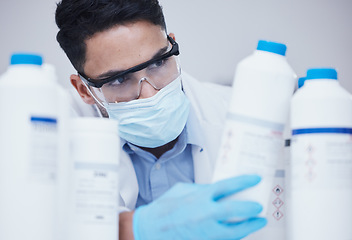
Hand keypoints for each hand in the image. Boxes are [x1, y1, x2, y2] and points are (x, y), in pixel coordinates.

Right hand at [133, 175, 266, 239]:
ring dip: (249, 226)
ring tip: (257, 222)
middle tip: (259, 207)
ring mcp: (205, 231)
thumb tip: (215, 189)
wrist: (150, 229)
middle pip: (236, 210)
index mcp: (199, 197)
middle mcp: (204, 214)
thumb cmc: (164, 208)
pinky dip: (235, 236)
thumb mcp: (182, 189)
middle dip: (251, 208)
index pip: (227, 186)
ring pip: (235, 231)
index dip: (244, 181)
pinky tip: (240, 232)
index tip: (255, 180)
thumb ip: (201, 189)